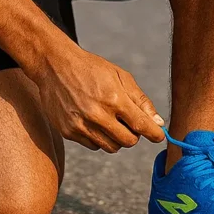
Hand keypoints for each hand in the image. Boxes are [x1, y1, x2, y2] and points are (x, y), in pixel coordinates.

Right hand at [34, 44, 164, 152]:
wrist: (54, 66)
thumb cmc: (91, 68)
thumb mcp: (120, 76)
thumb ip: (140, 100)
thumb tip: (158, 122)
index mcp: (114, 98)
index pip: (141, 125)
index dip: (154, 134)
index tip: (159, 136)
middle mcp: (98, 115)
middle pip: (129, 141)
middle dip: (134, 134)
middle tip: (129, 122)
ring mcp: (82, 125)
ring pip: (111, 147)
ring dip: (117, 138)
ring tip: (110, 120)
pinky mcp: (69, 132)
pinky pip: (93, 146)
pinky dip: (99, 138)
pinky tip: (94, 121)